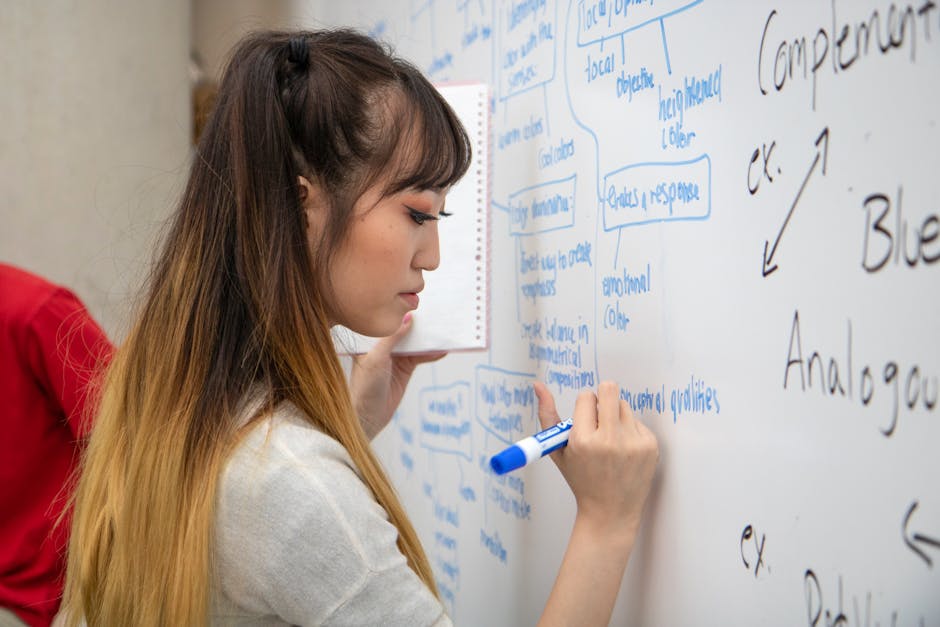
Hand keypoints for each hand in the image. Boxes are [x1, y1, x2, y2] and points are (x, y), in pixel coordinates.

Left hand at [349, 313, 446, 438]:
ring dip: (428, 338)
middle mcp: (382, 345)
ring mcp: (395, 356)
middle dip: (419, 323)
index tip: (417, 302)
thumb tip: (407, 317)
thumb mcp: (377, 358)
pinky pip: (420, 357)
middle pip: (404, 329)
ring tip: (444, 329)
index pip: (387, 320)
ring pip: (415, 342)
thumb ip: (392, 338)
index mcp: (369, 338)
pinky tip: (442, 349)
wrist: (367, 416)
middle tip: (436, 313)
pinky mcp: (405, 369)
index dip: (400, 310)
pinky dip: (431, 353)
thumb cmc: (364, 387)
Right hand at [533, 380, 658, 536]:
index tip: (585, 419)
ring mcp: (633, 443)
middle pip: (610, 390)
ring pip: (624, 406)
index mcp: (583, 440)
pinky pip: (638, 422)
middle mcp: (609, 440)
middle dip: (603, 396)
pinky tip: (624, 452)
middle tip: (601, 414)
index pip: (586, 397)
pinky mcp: (650, 446)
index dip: (584, 405)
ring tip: (611, 441)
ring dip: (616, 417)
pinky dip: (630, 431)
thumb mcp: (558, 451)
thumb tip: (538, 385)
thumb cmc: (581, 480)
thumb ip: (547, 415)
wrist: (611, 512)